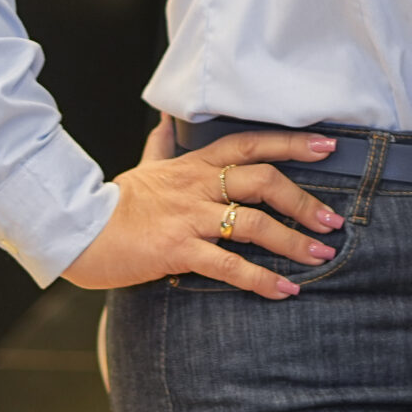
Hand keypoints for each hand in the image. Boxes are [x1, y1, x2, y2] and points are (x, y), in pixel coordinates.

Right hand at [62, 119, 348, 298]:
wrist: (77, 230)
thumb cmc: (114, 202)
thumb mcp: (144, 167)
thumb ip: (162, 146)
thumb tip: (168, 121)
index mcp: (195, 164)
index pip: (251, 144)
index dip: (292, 143)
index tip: (328, 145)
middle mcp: (199, 186)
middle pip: (264, 181)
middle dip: (304, 200)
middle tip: (333, 220)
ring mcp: (190, 218)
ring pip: (253, 223)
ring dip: (292, 241)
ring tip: (320, 256)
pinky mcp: (178, 250)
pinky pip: (228, 265)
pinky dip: (260, 279)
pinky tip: (285, 290)